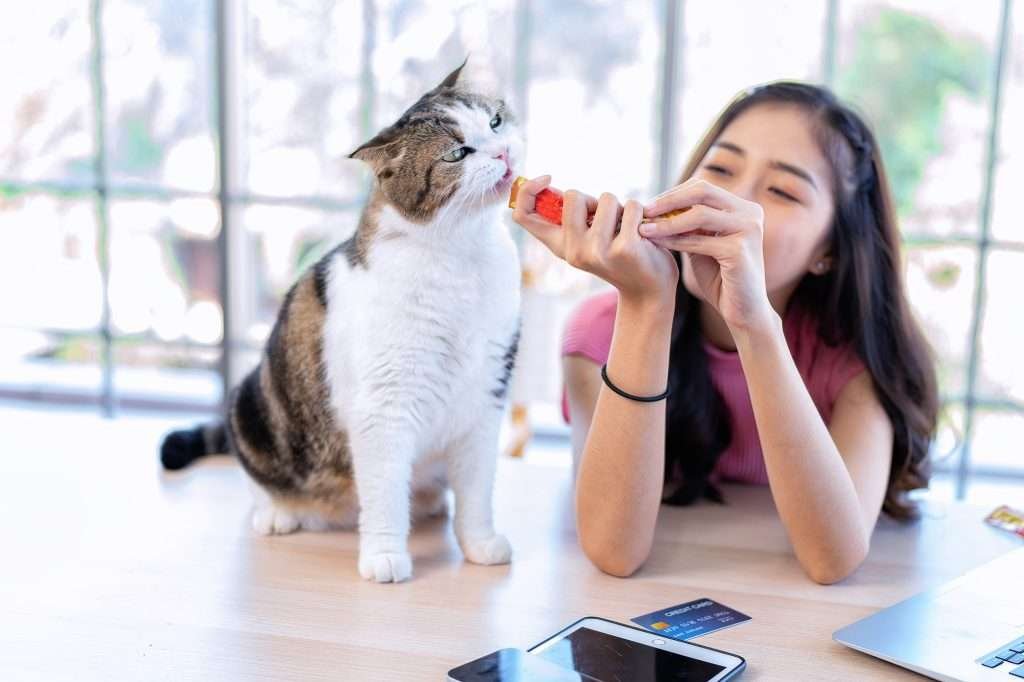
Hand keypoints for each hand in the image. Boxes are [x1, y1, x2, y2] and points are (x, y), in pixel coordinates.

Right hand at [510, 175, 678, 306]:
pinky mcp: (624, 249)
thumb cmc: (618, 255)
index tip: (547, 178)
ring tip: (626, 230)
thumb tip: (548, 184)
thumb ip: (571, 217)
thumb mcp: (586, 239)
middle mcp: (573, 251)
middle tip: (607, 222)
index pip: (522, 215)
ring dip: (621, 208)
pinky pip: (631, 207)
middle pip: (572, 195)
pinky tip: (641, 235)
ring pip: (606, 198)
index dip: (527, 190)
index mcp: (559, 246)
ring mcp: (597, 252)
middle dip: (594, 199)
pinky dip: (640, 213)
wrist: (648, 290)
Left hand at [640, 178, 774, 330]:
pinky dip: (675, 241)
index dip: (673, 194)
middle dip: (669, 200)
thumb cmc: (722, 279)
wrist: (743, 311)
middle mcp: (750, 213)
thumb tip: (656, 208)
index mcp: (743, 208)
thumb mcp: (702, 244)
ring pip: (699, 215)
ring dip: (667, 222)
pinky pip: (699, 241)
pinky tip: (657, 243)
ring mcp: (748, 230)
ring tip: (644, 229)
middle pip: (703, 192)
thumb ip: (688, 226)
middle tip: (644, 210)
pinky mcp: (740, 250)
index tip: (649, 206)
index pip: (703, 188)